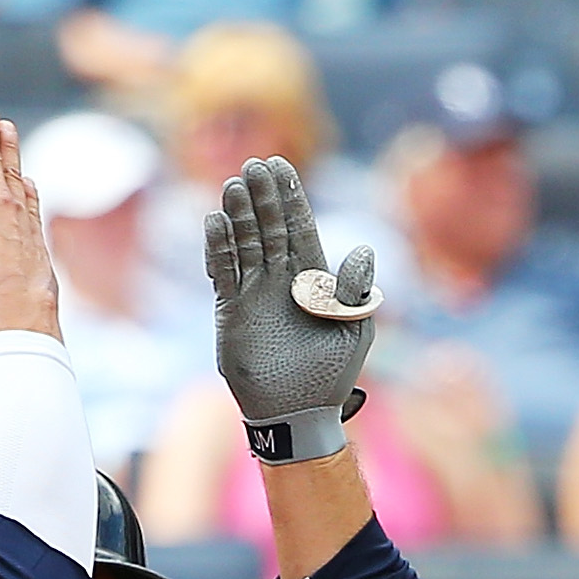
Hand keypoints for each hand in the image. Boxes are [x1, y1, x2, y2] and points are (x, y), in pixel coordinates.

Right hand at [205, 157, 376, 462]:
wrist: (297, 413)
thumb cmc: (331, 375)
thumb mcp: (353, 331)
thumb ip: (354, 291)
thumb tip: (363, 250)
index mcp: (313, 279)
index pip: (300, 228)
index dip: (291, 197)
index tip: (281, 165)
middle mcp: (281, 279)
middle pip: (270, 227)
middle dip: (262, 197)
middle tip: (253, 165)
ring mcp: (254, 293)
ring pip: (245, 244)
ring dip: (238, 215)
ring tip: (232, 185)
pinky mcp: (231, 310)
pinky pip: (223, 272)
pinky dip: (218, 249)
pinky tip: (214, 223)